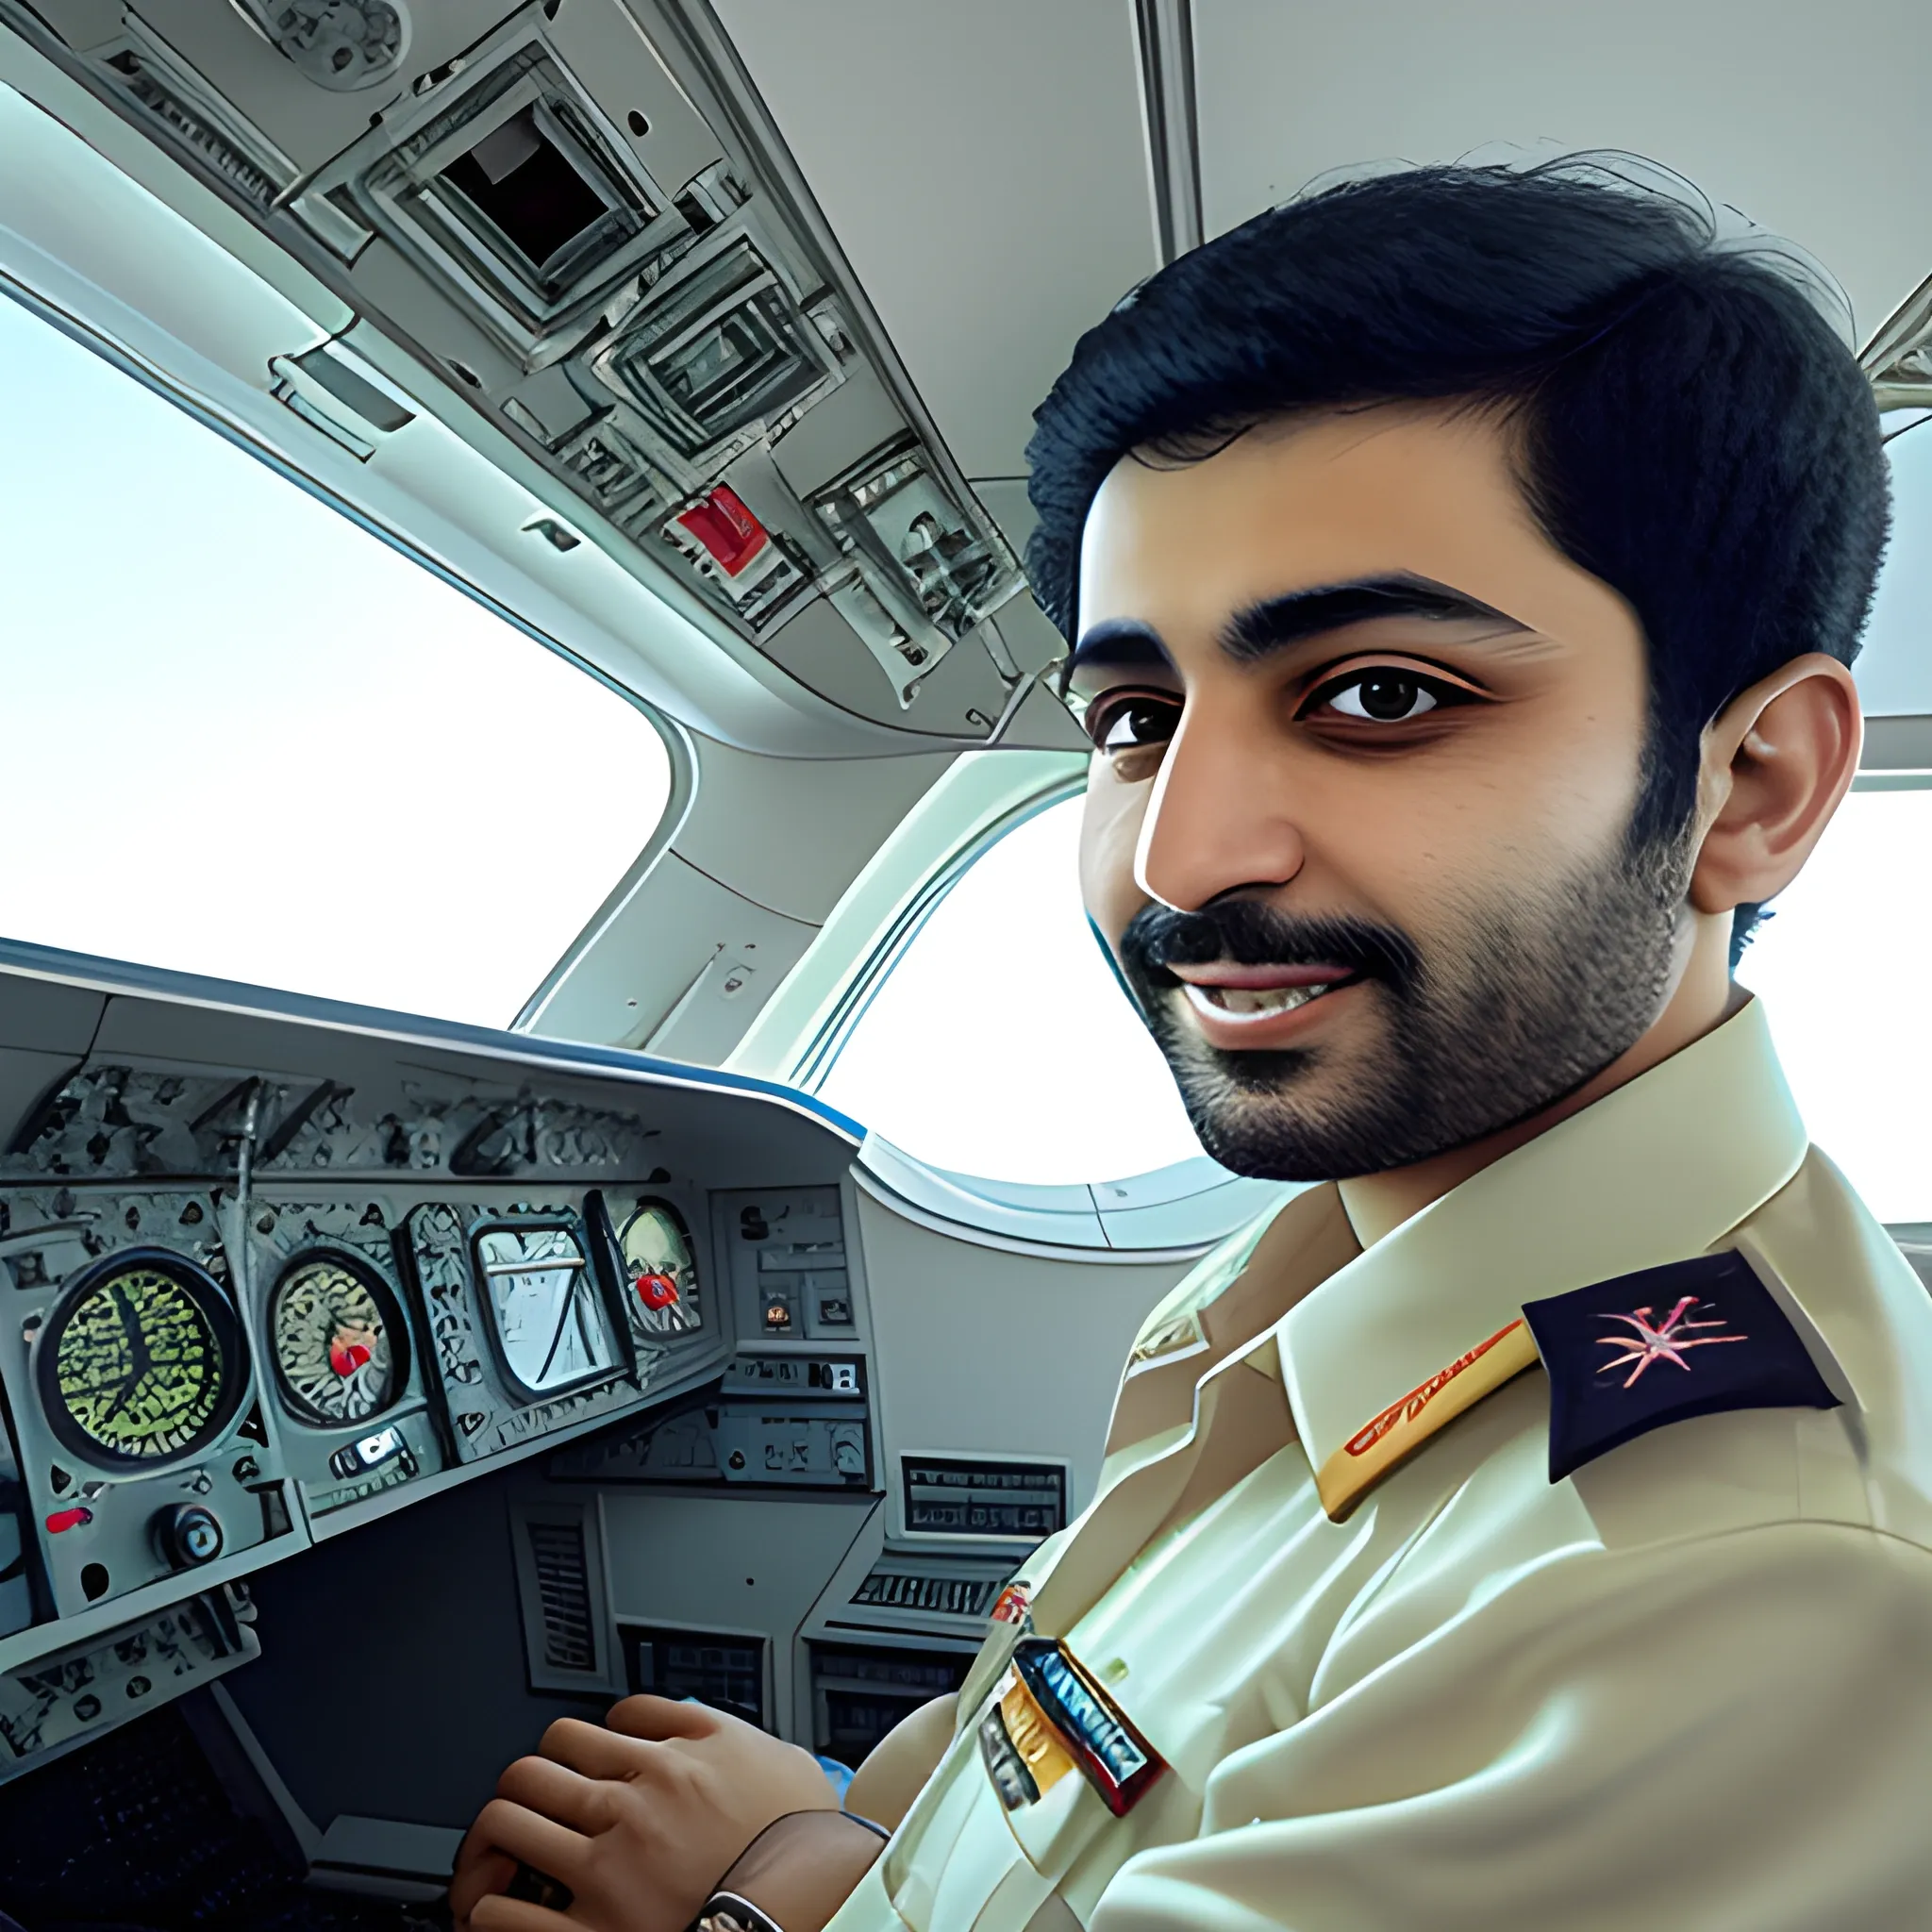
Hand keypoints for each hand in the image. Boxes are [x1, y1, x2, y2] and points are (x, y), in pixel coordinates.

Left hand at [450, 1698, 837, 1931]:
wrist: (811, 1913)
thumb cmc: (804, 1850)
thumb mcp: (779, 1761)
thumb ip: (728, 1732)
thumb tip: (695, 1723)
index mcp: (675, 1760)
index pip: (595, 1725)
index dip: (582, 1741)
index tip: (583, 1760)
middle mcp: (633, 1805)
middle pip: (537, 1764)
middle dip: (526, 1780)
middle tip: (529, 1801)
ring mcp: (607, 1870)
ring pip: (507, 1823)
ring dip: (494, 1835)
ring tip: (498, 1850)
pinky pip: (504, 1914)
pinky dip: (489, 1910)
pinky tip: (500, 1909)